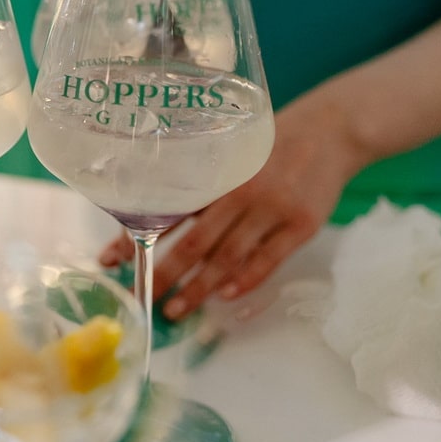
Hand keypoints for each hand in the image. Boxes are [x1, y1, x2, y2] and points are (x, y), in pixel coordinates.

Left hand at [98, 93, 368, 317]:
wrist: (329, 132)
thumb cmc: (268, 148)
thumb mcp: (229, 157)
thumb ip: (200, 186)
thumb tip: (151, 221)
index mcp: (215, 174)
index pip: (167, 211)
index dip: (137, 237)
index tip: (110, 260)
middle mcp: (240, 192)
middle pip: (193, 241)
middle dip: (163, 273)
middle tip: (140, 297)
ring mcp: (272, 209)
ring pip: (227, 256)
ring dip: (198, 287)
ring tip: (176, 309)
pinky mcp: (301, 225)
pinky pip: (269, 258)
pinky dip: (245, 279)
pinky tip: (225, 296)